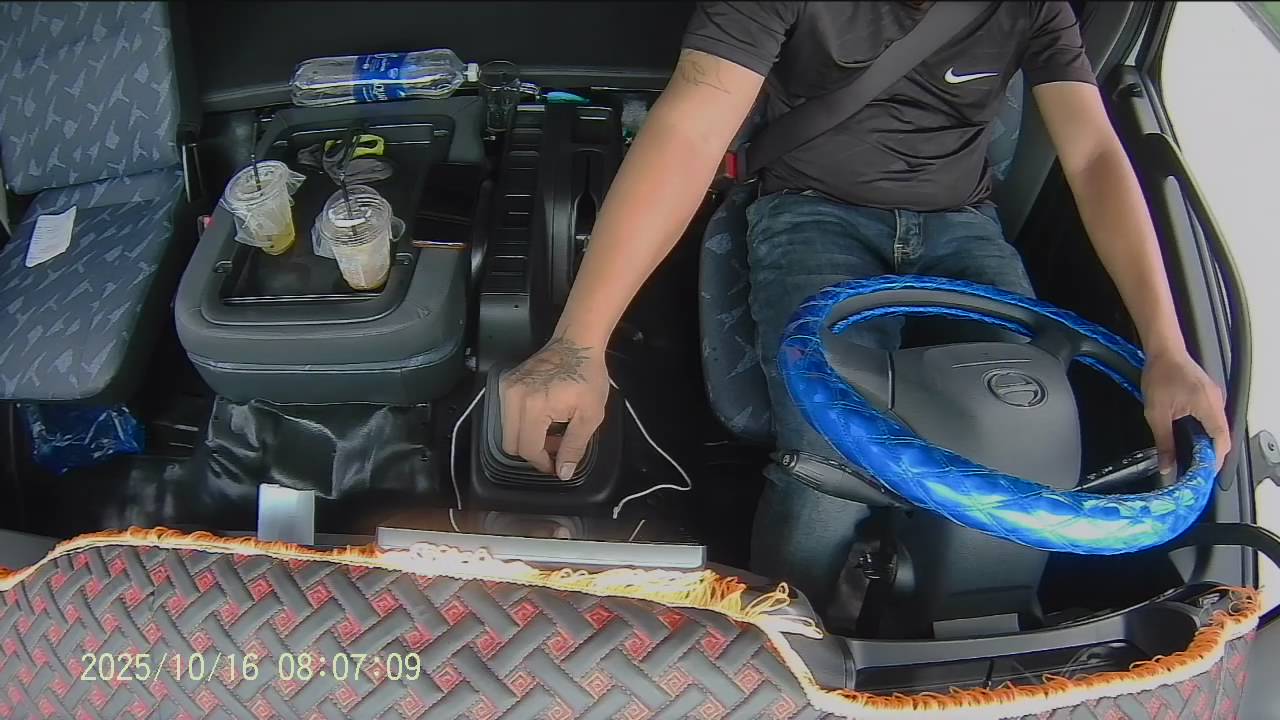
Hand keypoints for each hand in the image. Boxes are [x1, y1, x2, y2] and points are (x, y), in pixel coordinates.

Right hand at [498, 336, 609, 479]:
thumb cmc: (588, 376)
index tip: (558, 464)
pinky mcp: (505, 383)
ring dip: (528, 438)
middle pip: (511, 444)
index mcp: (533, 406)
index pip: (527, 448)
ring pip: (507, 431)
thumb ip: (574, 446)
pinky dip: (523, 423)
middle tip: (556, 448)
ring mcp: (506, 388)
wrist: (577, 343)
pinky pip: (507, 415)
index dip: (543, 462)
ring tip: (552, 432)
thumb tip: (562, 473)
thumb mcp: (590, 415)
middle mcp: (512, 397)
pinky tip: (544, 418)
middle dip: (533, 452)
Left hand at [1141, 349, 1229, 473]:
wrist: (1163, 350)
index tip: (1202, 474)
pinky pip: (1212, 419)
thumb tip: (1167, 466)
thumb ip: (1164, 442)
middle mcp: (1217, 403)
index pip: (1220, 441)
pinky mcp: (1209, 395)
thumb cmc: (1159, 376)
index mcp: (1208, 407)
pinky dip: (1203, 431)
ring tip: (1190, 457)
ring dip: (1205, 443)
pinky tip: (1189, 437)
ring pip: (1216, 429)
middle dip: (1208, 455)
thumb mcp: (1156, 414)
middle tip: (1193, 469)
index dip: (1214, 460)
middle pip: (1221, 437)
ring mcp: (1214, 398)